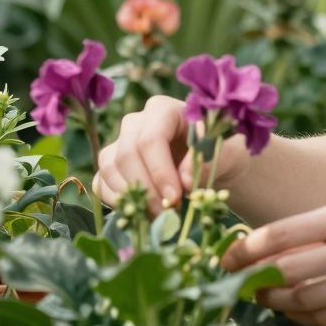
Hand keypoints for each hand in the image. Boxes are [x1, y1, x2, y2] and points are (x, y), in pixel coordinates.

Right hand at [95, 95, 223, 212]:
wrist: (208, 164)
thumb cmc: (218, 151)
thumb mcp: (224, 153)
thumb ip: (206, 162)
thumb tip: (183, 182)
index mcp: (163, 109)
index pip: (151, 139)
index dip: (160, 171)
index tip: (175, 197)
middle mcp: (135, 122)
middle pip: (127, 154)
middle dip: (146, 188)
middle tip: (167, 212)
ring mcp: (119, 143)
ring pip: (110, 169)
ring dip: (132, 198)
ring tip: (159, 215)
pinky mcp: (111, 166)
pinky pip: (101, 183)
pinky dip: (118, 202)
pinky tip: (142, 213)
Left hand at [225, 202, 325, 325]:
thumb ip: (314, 231)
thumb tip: (259, 251)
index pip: (280, 234)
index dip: (245, 250)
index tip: (225, 259)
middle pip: (285, 272)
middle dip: (254, 282)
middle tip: (240, 285)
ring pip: (302, 300)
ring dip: (274, 303)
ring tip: (264, 299)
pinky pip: (325, 318)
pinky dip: (301, 317)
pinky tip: (293, 310)